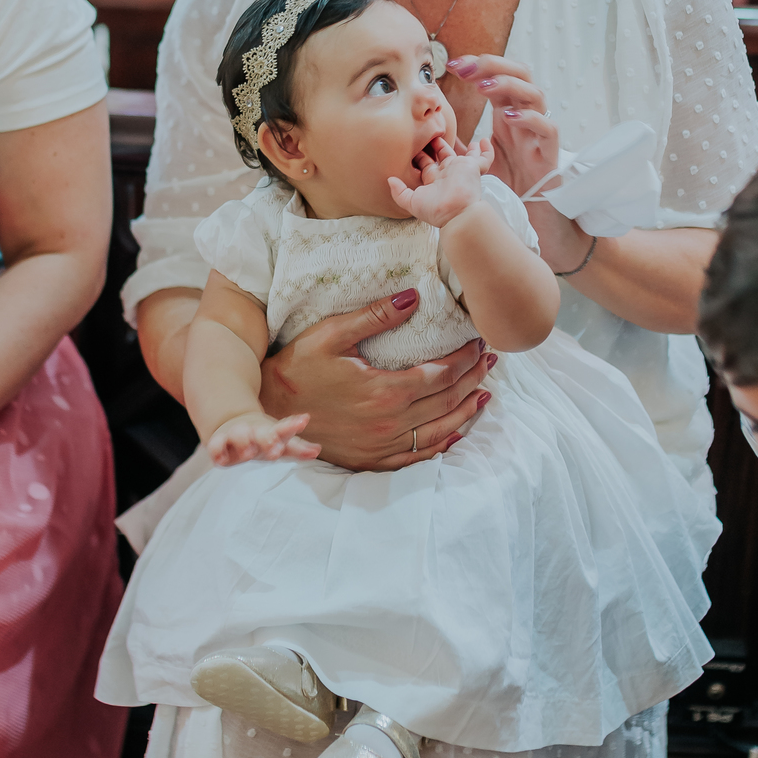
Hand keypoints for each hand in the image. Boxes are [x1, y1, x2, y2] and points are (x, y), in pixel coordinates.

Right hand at [206, 411, 317, 467]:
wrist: (234, 424)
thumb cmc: (263, 438)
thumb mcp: (281, 442)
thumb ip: (299, 448)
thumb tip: (317, 450)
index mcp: (272, 432)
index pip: (285, 429)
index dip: (293, 426)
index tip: (304, 420)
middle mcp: (254, 432)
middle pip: (261, 433)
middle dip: (267, 439)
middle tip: (275, 448)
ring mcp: (236, 435)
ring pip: (238, 435)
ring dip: (243, 442)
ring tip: (248, 454)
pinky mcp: (219, 442)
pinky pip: (215, 446)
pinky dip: (217, 451)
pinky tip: (222, 460)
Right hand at [258, 291, 494, 471]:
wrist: (267, 413)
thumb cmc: (296, 369)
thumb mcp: (330, 334)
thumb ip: (374, 316)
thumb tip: (413, 297)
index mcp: (384, 391)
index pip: (440, 375)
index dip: (465, 359)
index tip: (479, 343)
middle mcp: (388, 424)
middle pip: (446, 402)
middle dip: (473, 379)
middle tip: (490, 361)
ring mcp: (381, 447)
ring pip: (439, 431)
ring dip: (466, 411)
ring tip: (485, 393)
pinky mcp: (371, 460)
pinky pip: (418, 456)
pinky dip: (443, 443)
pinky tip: (455, 432)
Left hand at [389, 134, 491, 225]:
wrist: (456, 213)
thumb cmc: (435, 210)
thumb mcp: (411, 202)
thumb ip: (399, 192)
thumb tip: (390, 180)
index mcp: (433, 181)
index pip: (426, 165)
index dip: (420, 156)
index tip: (413, 145)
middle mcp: (447, 174)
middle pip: (442, 156)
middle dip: (437, 145)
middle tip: (431, 133)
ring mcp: (461, 170)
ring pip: (464, 156)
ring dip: (462, 148)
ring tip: (464, 139)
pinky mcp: (473, 168)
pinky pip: (484, 158)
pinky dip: (487, 150)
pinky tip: (484, 141)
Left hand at [445, 55, 558, 199]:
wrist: (528, 203)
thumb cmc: (506, 177)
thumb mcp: (475, 157)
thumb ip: (459, 145)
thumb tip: (435, 137)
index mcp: (506, 110)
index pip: (496, 77)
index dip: (476, 66)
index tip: (451, 65)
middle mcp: (524, 113)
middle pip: (518, 73)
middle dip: (493, 65)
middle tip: (466, 69)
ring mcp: (538, 129)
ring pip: (535, 93)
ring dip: (509, 85)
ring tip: (483, 88)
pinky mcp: (549, 149)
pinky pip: (547, 126)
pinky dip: (529, 118)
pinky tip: (509, 118)